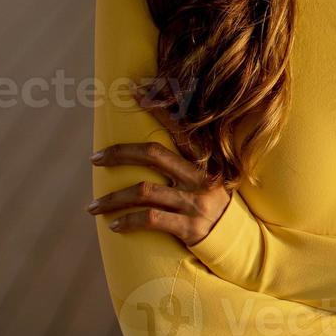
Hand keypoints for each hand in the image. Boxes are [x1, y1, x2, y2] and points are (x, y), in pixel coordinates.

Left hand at [87, 88, 235, 246]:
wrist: (242, 243)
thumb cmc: (217, 207)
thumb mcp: (211, 179)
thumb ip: (189, 164)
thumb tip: (153, 150)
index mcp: (205, 161)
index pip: (178, 128)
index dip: (157, 110)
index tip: (135, 92)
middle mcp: (200, 177)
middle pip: (153, 154)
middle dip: (120, 154)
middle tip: (95, 159)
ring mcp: (195, 202)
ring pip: (144, 191)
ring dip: (113, 198)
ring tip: (93, 206)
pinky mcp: (190, 227)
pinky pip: (150, 219)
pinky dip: (127, 221)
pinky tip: (114, 225)